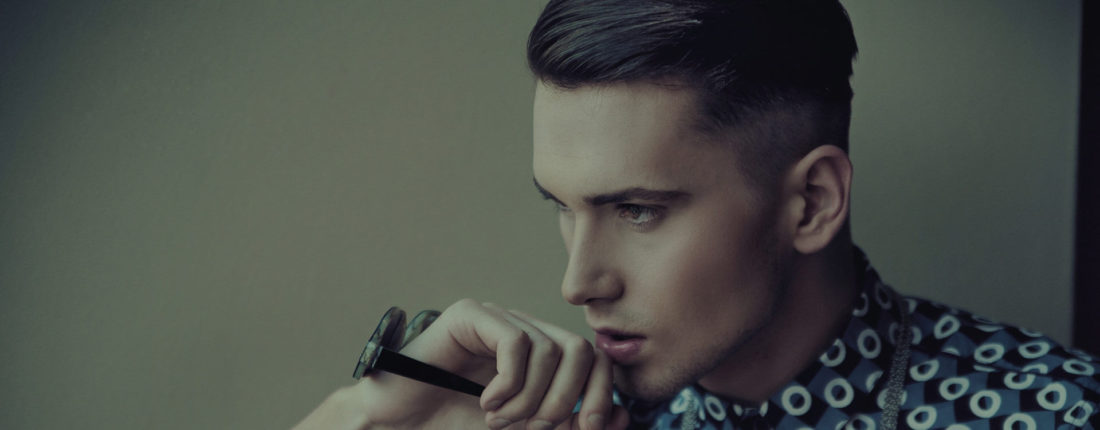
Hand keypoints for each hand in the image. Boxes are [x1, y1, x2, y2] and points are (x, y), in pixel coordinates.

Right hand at [291, 299, 627, 429]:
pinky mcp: (471, 316)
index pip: (596, 360)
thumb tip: (623, 417)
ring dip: (529, 400)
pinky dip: (508, 384)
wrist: (402, 425)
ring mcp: (498, 319)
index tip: (588, 429)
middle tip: (533, 428)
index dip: (602, 395)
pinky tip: (486, 403)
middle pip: (580, 350)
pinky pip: (515, 343)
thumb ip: (570, 426)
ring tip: (499, 420)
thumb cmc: (457, 426)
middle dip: (566, 400)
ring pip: (548, 351)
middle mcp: (525, 331)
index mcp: (542, 355)